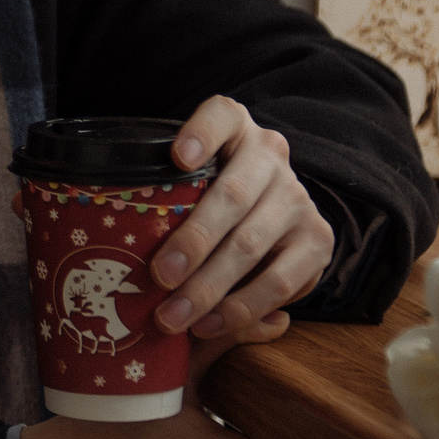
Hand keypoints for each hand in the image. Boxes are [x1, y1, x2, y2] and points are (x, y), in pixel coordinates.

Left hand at [152, 98, 334, 339]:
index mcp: (235, 127)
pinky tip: (210, 323)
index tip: (176, 158)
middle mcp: (271, 156)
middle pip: (233, 195)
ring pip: (252, 245)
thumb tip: (120, 239)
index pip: (221, 115)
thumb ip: (168, 197)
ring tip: (174, 316)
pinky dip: (240, 308)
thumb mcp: (189, 184)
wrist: (274, 217)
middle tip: (158, 276)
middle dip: (193, 242)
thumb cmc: (208, 201)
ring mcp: (298, 198)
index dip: (200, 134)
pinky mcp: (318, 240)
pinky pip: (279, 282)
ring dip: (209, 287)